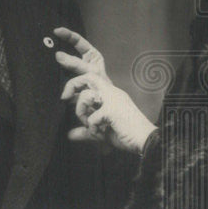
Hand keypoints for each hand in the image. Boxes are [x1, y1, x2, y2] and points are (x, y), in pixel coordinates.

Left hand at [55, 26, 155, 153]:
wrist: (146, 141)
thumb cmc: (126, 134)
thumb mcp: (101, 132)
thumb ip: (86, 130)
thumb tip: (70, 135)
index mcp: (110, 94)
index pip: (92, 74)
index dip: (77, 70)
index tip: (63, 87)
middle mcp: (112, 92)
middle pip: (88, 74)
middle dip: (72, 66)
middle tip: (61, 84)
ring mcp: (113, 99)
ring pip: (85, 95)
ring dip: (81, 112)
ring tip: (88, 124)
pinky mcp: (112, 110)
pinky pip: (92, 116)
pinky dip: (92, 127)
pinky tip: (99, 132)